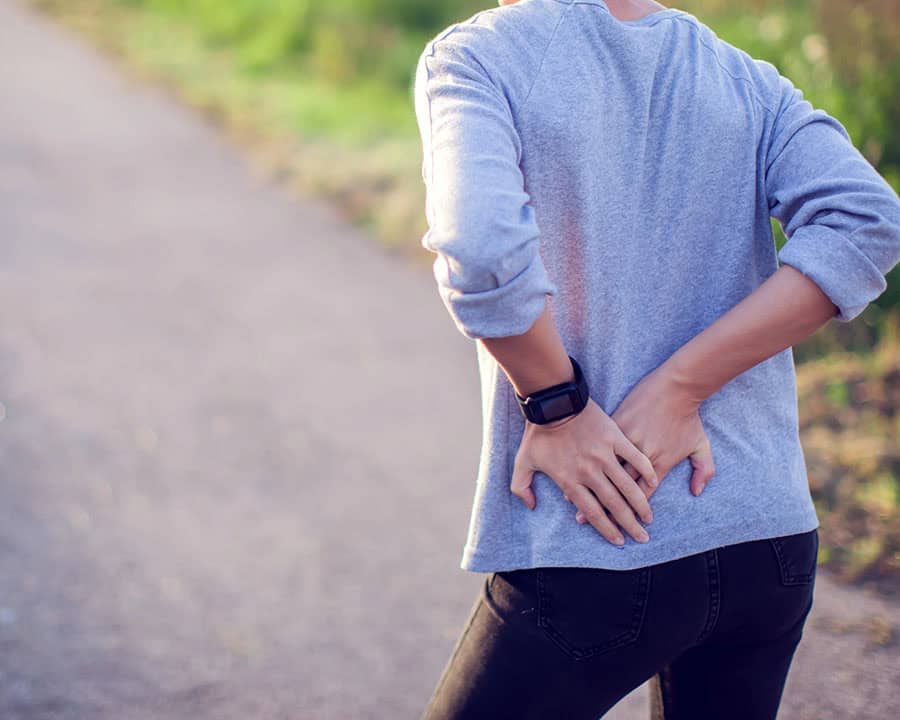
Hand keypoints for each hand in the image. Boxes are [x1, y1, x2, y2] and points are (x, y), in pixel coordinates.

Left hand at [510, 397, 658, 545]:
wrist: (553, 402)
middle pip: (614, 505)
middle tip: (642, 537)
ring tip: (649, 517)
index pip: (592, 513)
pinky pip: (634, 458)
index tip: (618, 541)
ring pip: (627, 486)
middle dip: (629, 525)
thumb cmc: (537, 433)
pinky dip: (645, 470)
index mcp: (570, 481)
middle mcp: (589, 472)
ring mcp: (603, 455)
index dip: (606, 530)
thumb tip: (531, 507)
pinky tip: (653, 482)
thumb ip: (521, 487)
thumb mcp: (522, 462)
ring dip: (640, 504)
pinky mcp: (614, 438)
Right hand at [571, 365, 714, 524]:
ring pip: (606, 473)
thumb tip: (697, 492)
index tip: (618, 528)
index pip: (643, 494)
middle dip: (607, 512)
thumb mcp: (702, 445)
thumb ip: (704, 471)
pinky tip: (575, 480)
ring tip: (578, 512)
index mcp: (659, 463)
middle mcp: (641, 455)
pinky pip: (599, 451)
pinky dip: (585, 467)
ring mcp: (626, 441)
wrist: (675, 386)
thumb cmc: (688, 416)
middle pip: (621, 489)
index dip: (629, 513)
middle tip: (592, 526)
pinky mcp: (616, 426)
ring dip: (591, 494)